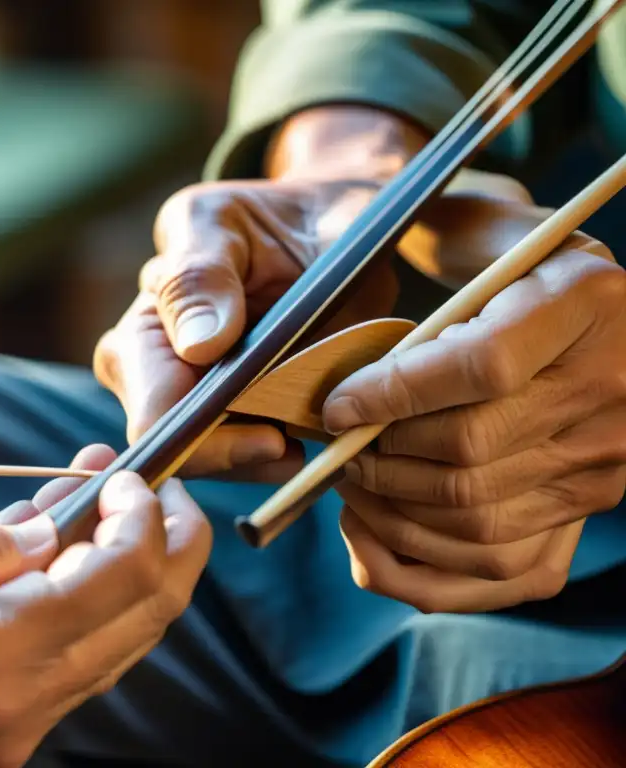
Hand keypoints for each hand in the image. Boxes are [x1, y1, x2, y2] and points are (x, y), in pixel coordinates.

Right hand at [0, 445, 210, 766]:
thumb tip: (50, 532)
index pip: (119, 585)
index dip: (144, 520)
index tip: (133, 474)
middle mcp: (5, 717)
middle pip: (130, 624)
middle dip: (155, 545)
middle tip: (147, 483)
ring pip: (95, 644)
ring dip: (108, 567)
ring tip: (93, 496)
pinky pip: (43, 659)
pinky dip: (60, 600)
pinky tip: (45, 547)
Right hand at [92, 107, 421, 480]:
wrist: (325, 224)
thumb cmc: (270, 215)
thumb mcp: (223, 222)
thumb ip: (198, 276)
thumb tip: (196, 346)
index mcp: (141, 332)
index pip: (155, 416)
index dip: (207, 439)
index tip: (273, 435)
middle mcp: (158, 378)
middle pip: (186, 454)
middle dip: (243, 456)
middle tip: (301, 441)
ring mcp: (201, 404)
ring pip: (226, 465)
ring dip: (273, 458)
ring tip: (319, 423)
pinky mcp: (244, 420)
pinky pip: (259, 461)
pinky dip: (290, 454)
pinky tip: (317, 428)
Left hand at [323, 245, 625, 612]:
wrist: (613, 320)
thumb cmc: (525, 267)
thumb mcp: (493, 233)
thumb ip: (435, 257)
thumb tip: (350, 333)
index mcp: (586, 302)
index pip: (483, 367)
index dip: (394, 394)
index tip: (338, 406)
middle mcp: (609, 389)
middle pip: (471, 452)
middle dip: (381, 458)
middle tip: (338, 447)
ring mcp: (604, 462)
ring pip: (477, 520)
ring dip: (390, 512)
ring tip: (351, 483)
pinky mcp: (586, 511)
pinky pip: (503, 571)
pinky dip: (421, 566)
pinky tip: (372, 533)